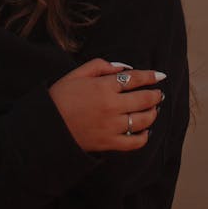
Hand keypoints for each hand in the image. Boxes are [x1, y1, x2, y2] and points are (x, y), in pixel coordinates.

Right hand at [48, 59, 163, 151]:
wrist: (46, 126)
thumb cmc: (60, 97)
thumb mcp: (77, 74)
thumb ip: (101, 66)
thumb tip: (123, 68)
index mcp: (103, 86)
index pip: (135, 79)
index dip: (151, 76)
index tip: (160, 76)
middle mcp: (111, 106)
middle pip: (144, 99)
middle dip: (155, 95)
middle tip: (158, 94)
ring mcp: (112, 126)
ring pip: (143, 120)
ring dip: (152, 113)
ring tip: (153, 110)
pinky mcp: (109, 143)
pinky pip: (134, 142)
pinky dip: (144, 136)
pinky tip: (145, 131)